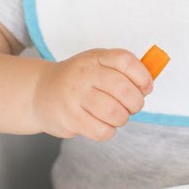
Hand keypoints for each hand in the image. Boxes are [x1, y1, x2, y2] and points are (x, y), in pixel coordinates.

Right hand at [31, 48, 153, 139]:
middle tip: (132, 106)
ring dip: (122, 118)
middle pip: (124, 90)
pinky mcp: (70, 118)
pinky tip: (102, 124)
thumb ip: (124, 71)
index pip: (126, 61)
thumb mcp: (98, 65)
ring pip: (115, 113)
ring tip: (116, 115)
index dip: (143, 76)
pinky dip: (109, 131)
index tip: (146, 87)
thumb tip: (149, 85)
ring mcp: (75, 96)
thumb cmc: (78, 80)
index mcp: (95, 57)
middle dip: (136, 103)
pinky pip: (102, 130)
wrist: (40, 93)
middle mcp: (84, 74)